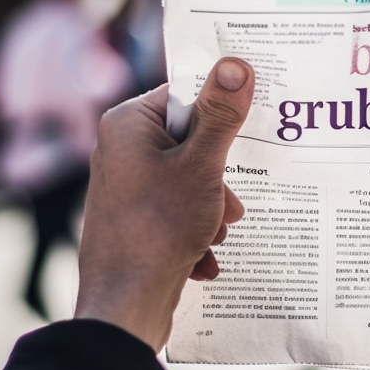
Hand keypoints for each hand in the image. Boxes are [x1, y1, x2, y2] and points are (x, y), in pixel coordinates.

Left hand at [75, 58, 254, 350]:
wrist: (126, 305)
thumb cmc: (158, 228)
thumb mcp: (202, 165)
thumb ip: (221, 115)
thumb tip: (236, 64)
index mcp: (128, 124)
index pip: (184, 94)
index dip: (219, 112)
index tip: (248, 126)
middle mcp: (121, 151)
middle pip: (191, 140)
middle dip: (219, 174)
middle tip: (231, 200)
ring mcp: (126, 189)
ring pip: (189, 180)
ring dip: (212, 207)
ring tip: (215, 232)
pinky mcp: (134, 221)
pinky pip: (178, 212)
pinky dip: (197, 232)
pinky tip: (203, 259)